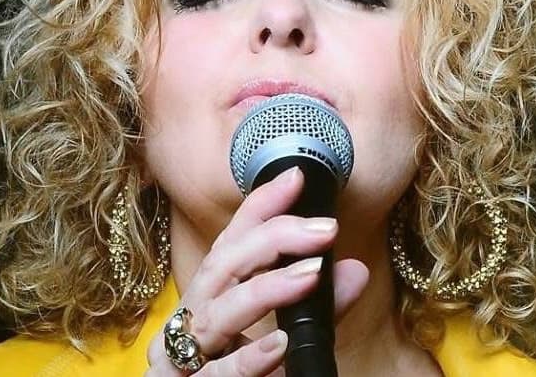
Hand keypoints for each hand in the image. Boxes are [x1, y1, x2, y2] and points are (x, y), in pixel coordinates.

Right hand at [146, 166, 368, 375]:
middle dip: (272, 239)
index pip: (232, 239)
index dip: (261, 205)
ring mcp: (180, 354)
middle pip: (223, 264)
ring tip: (310, 274)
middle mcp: (193, 314)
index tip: (295, 178)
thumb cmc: (230, 370)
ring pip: (217, 312)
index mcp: (211, 293)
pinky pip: (215, 375)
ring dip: (266, 289)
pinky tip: (278, 344)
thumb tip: (355, 271)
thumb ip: (317, 308)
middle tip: (323, 229)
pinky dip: (247, 359)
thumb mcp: (280, 334)